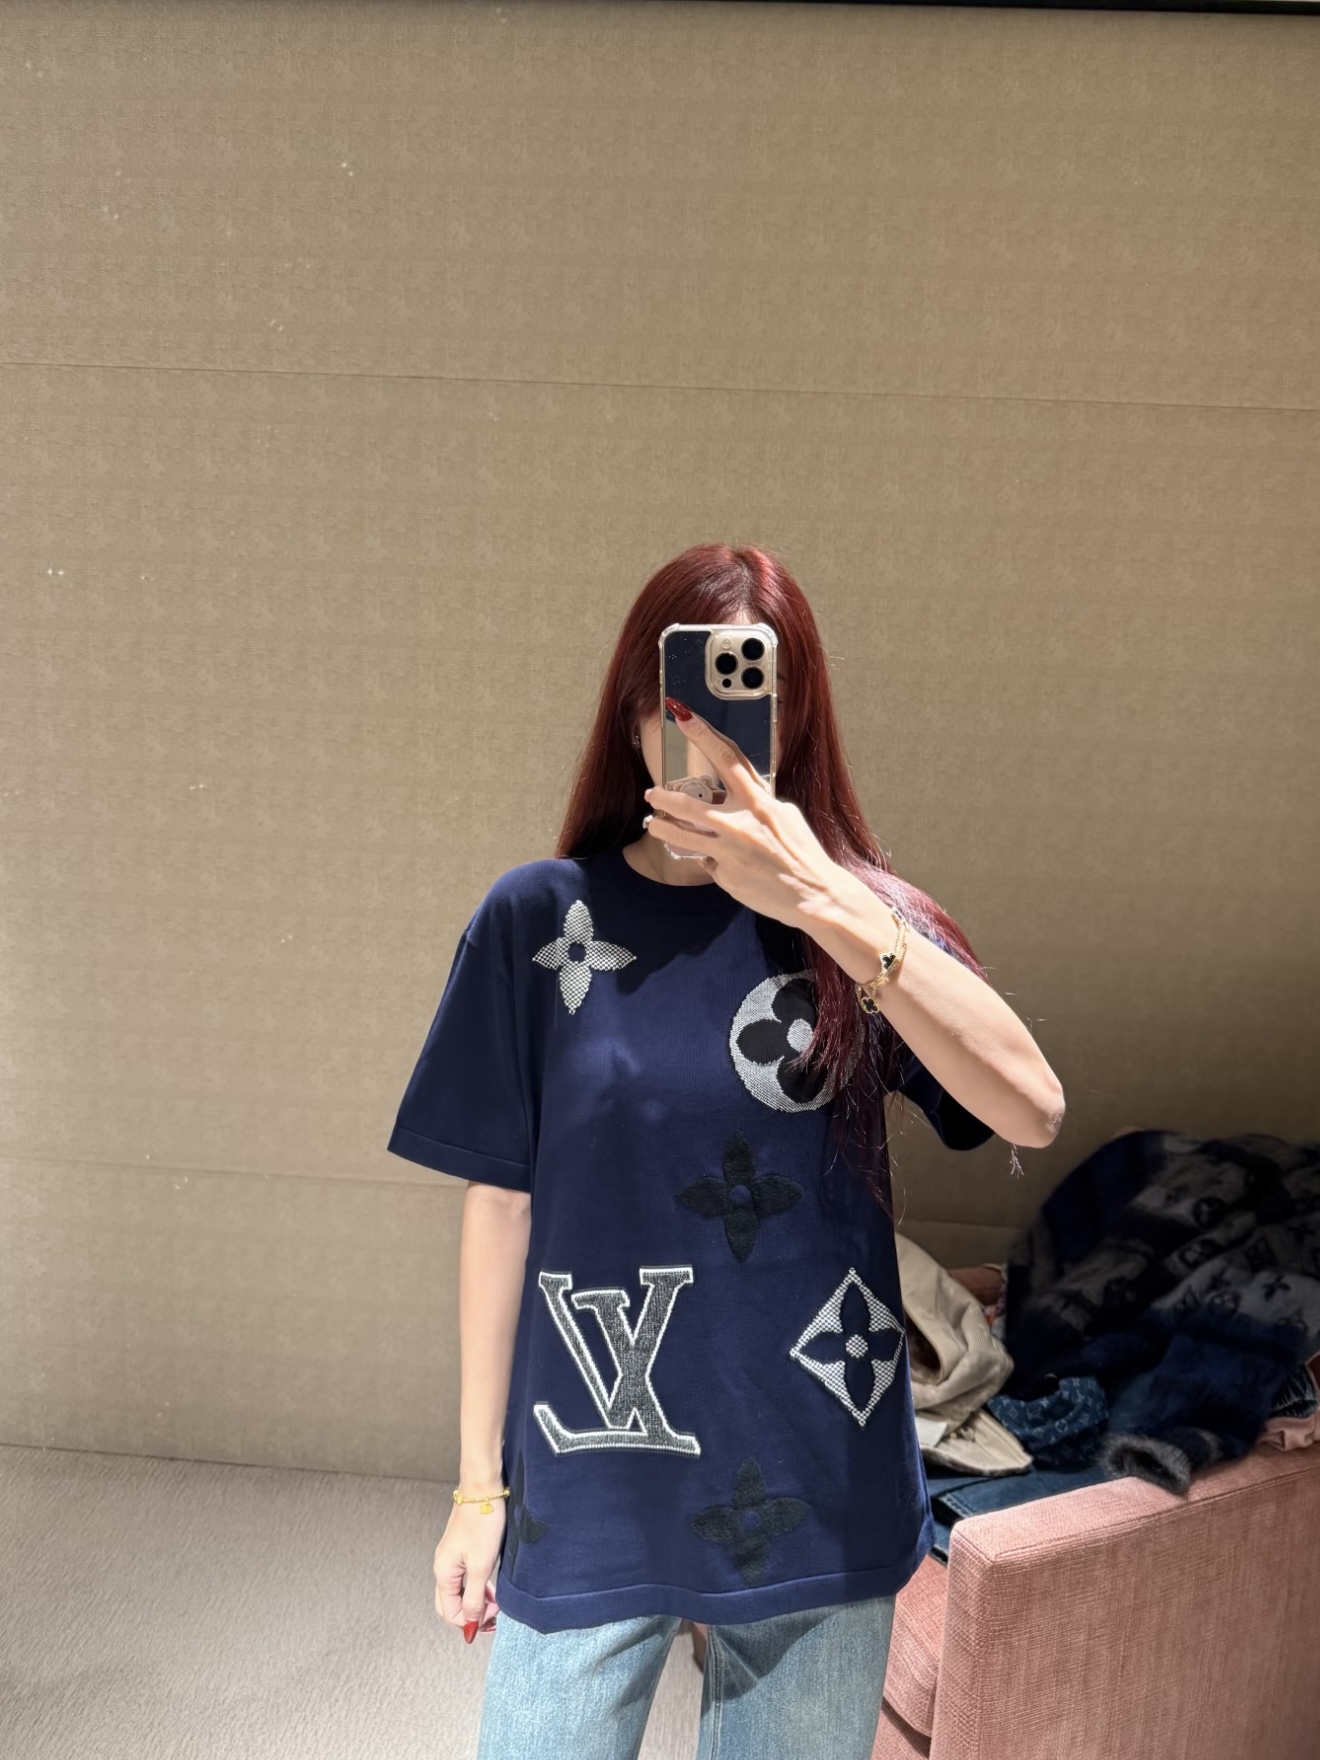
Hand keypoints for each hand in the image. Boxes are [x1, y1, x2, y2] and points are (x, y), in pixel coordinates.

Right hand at [435, 1503, 501, 1642]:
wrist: (483, 1489)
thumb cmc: (482, 1522)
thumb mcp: (481, 1566)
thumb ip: (474, 1597)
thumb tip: (470, 1624)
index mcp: (443, 1573)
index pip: (449, 1612)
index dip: (469, 1622)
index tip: (490, 1621)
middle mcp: (443, 1566)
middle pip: (450, 1604)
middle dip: (471, 1615)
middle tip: (492, 1617)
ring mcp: (451, 1557)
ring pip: (459, 1591)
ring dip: (476, 1600)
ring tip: (495, 1602)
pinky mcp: (461, 1549)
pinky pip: (464, 1577)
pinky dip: (477, 1586)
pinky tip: (491, 1585)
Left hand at [642, 699, 839, 925]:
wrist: (814, 895)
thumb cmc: (802, 854)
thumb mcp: (785, 817)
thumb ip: (759, 802)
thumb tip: (738, 794)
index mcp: (760, 801)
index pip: (727, 758)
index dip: (702, 734)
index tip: (682, 715)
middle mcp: (741, 823)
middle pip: (688, 802)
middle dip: (663, 795)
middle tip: (652, 792)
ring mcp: (730, 850)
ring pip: (682, 834)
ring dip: (662, 826)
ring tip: (654, 823)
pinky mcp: (725, 874)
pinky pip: (707, 862)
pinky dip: (711, 860)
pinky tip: (725, 865)